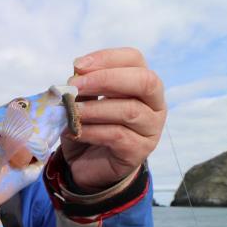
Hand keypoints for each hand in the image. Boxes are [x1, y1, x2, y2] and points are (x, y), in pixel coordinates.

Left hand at [63, 47, 166, 190]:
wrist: (88, 167)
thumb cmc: (89, 129)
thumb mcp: (84, 104)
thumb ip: (85, 88)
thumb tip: (77, 74)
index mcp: (142, 85)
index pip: (134, 59)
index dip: (107, 58)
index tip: (78, 66)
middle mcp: (155, 104)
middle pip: (144, 81)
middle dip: (106, 80)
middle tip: (75, 86)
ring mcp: (151, 129)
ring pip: (129, 111)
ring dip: (95, 109)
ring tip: (71, 111)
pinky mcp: (139, 151)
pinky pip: (117, 136)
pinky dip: (92, 131)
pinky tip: (75, 131)